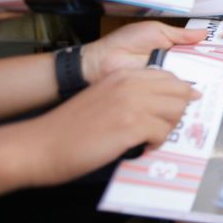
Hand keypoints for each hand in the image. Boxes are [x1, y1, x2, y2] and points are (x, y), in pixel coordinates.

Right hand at [22, 68, 197, 186]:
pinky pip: (162, 133)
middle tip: (163, 126)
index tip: (179, 107)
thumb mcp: (104, 96)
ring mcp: (132, 104)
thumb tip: (161, 101)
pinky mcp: (130, 127)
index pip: (169, 77)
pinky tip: (142, 146)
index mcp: (124, 75)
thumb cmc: (72, 126)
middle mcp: (131, 85)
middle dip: (177, 111)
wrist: (42, 144)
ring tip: (150, 137)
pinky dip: (156, 143)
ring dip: (167, 128)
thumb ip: (130, 93)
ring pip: (176, 112)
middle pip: (179, 92)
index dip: (180, 93)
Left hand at [81, 21, 207, 83]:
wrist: (103, 60)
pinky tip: (196, 95)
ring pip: (186, 82)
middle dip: (207, 71)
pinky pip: (172, 93)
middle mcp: (170, 66)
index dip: (209, 55)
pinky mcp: (156, 93)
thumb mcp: (157, 31)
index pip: (195, 54)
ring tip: (215, 85)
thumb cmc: (127, 41)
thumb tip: (205, 32)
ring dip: (197, 82)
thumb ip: (181, 35)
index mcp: (171, 49)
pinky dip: (182, 93)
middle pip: (194, 69)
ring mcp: (163, 80)